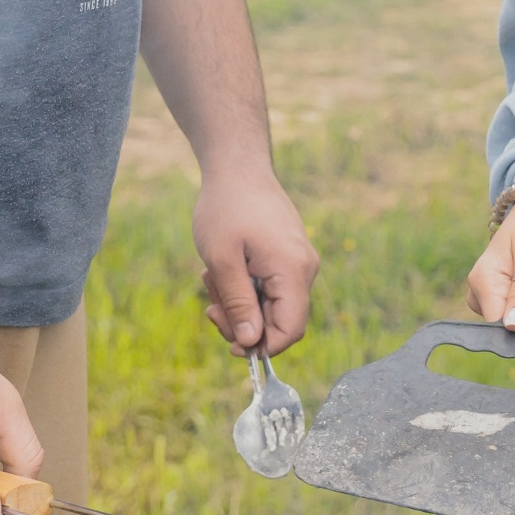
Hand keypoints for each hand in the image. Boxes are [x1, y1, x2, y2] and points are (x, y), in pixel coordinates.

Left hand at [193, 167, 319, 354]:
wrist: (237, 166)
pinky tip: (224, 267)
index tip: (231, 346)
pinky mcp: (288, 255)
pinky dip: (244, 286)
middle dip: (242, 322)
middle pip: (280, 321)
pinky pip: (270, 286)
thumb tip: (250, 343)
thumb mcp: (221, 260)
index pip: (290, 330)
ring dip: (238, 301)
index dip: (263, 347)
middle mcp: (304, 268)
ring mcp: (298, 261)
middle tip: (210, 307)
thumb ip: (238, 303)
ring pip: (271, 304)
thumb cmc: (226, 208)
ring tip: (211, 276)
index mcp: (293, 270)